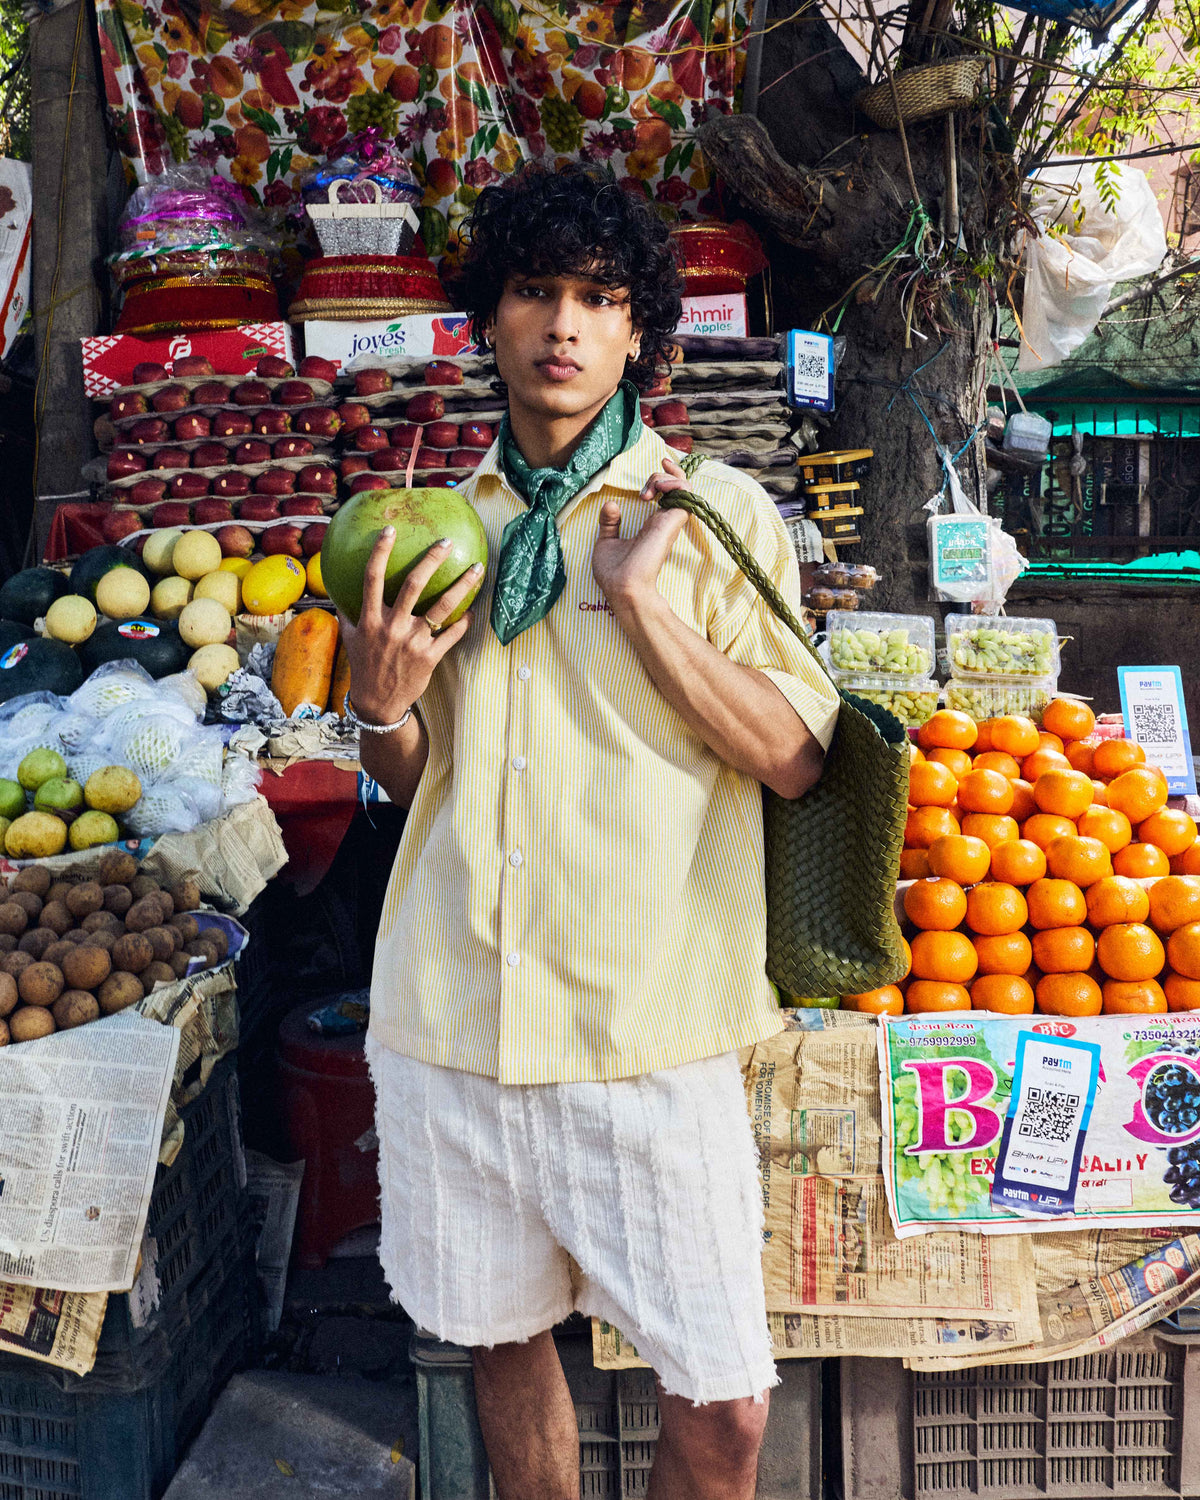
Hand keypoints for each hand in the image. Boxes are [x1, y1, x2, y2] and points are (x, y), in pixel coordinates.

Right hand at [336, 529, 482, 723]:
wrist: (378, 703)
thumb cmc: (364, 666)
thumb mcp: (350, 638)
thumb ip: (349, 612)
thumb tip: (339, 587)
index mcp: (370, 619)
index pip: (373, 578)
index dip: (380, 552)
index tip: (390, 530)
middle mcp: (392, 627)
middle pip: (414, 584)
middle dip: (431, 559)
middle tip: (446, 542)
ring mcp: (413, 642)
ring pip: (442, 607)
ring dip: (462, 585)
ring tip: (478, 568)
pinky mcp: (430, 657)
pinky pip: (452, 634)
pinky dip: (465, 621)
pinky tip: (473, 610)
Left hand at [592, 456, 688, 612]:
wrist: (622, 587)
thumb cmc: (615, 573)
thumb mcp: (606, 542)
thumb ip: (610, 524)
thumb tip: (611, 504)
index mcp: (651, 526)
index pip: (666, 496)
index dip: (662, 478)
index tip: (654, 466)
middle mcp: (663, 522)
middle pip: (678, 487)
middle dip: (662, 474)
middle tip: (645, 489)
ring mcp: (669, 521)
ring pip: (684, 486)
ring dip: (669, 477)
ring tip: (652, 486)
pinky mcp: (672, 522)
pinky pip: (686, 493)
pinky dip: (675, 482)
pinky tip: (659, 487)